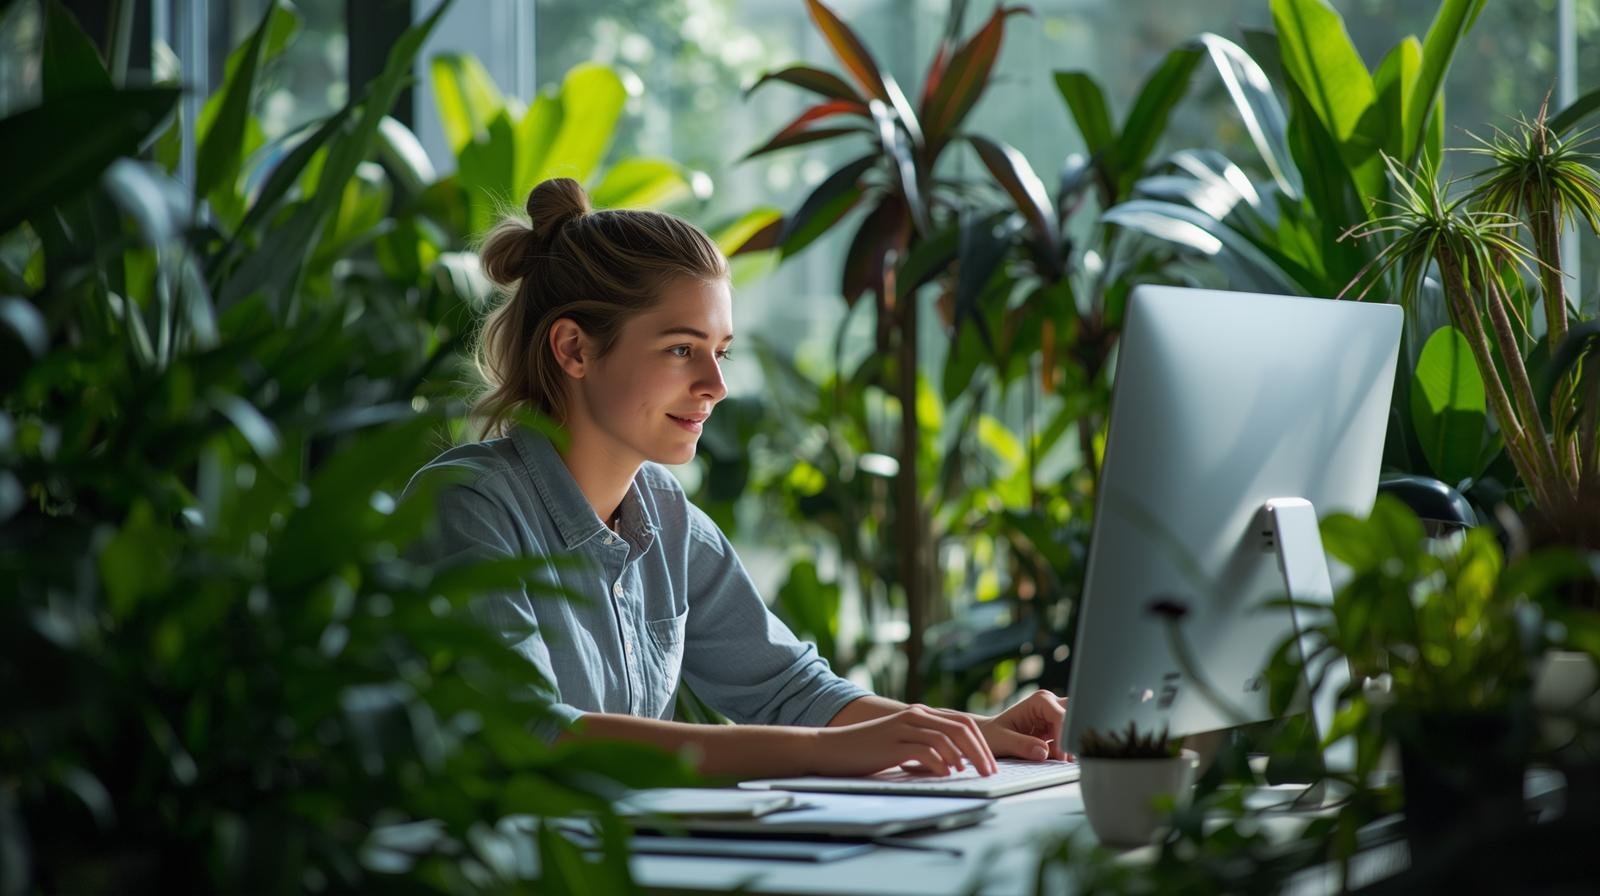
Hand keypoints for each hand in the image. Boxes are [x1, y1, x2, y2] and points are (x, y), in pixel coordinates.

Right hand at [809, 705, 997, 776]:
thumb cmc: (867, 750)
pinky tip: (947, 774)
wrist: (832, 748)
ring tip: (973, 774)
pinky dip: (939, 762)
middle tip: (991, 771)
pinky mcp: (892, 743)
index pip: (962, 722)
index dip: (981, 742)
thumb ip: (925, 747)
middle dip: (980, 751)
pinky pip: (923, 750)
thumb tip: (953, 763)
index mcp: (919, 715)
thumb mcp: (901, 744)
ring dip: (964, 757)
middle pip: (960, 728)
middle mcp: (914, 716)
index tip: (991, 763)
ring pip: (946, 737)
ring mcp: (903, 728)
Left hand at [977, 690, 1068, 760]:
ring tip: (1066, 763)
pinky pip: (1070, 743)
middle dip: (1075, 736)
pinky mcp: (1058, 734)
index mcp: (1039, 701)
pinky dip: (1069, 754)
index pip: (1061, 716)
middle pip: (1077, 716)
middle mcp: (1052, 706)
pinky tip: (1062, 763)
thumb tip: (1043, 752)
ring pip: (1077, 730)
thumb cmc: (991, 735)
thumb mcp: (1001, 740)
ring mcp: (1056, 720)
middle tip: (1071, 758)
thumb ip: (1020, 745)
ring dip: (1073, 747)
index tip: (1062, 755)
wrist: (988, 739)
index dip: (1064, 735)